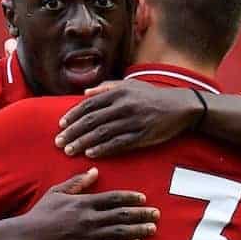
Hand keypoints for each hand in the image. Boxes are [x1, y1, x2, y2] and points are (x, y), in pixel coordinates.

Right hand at [21, 168, 158, 239]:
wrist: (29, 235)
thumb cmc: (42, 212)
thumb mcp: (58, 192)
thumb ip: (78, 182)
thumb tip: (95, 171)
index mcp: (84, 202)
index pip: (113, 198)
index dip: (130, 198)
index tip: (143, 198)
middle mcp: (90, 218)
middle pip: (121, 215)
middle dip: (141, 214)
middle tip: (157, 214)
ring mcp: (89, 236)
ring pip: (119, 232)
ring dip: (138, 230)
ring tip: (152, 229)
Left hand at [56, 79, 197, 157]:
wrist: (181, 107)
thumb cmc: (152, 96)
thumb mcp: (130, 85)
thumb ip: (106, 87)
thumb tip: (84, 93)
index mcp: (119, 92)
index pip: (89, 104)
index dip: (73, 115)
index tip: (61, 126)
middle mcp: (124, 105)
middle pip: (92, 120)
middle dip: (73, 132)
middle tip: (59, 142)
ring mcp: (134, 121)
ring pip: (102, 133)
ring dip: (83, 143)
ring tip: (69, 151)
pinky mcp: (142, 135)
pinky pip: (119, 144)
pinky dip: (103, 149)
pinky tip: (91, 154)